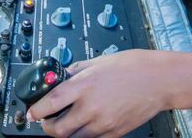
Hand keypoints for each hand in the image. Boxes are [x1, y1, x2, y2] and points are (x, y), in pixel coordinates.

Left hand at [27, 50, 169, 137]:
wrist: (159, 79)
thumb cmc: (133, 66)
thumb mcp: (98, 61)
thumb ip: (77, 71)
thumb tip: (62, 77)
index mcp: (84, 85)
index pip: (50, 103)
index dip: (36, 111)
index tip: (32, 113)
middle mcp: (91, 106)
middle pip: (58, 129)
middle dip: (47, 127)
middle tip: (46, 121)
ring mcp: (103, 123)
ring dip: (65, 133)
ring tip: (65, 123)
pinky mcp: (114, 133)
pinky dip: (84, 136)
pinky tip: (85, 126)